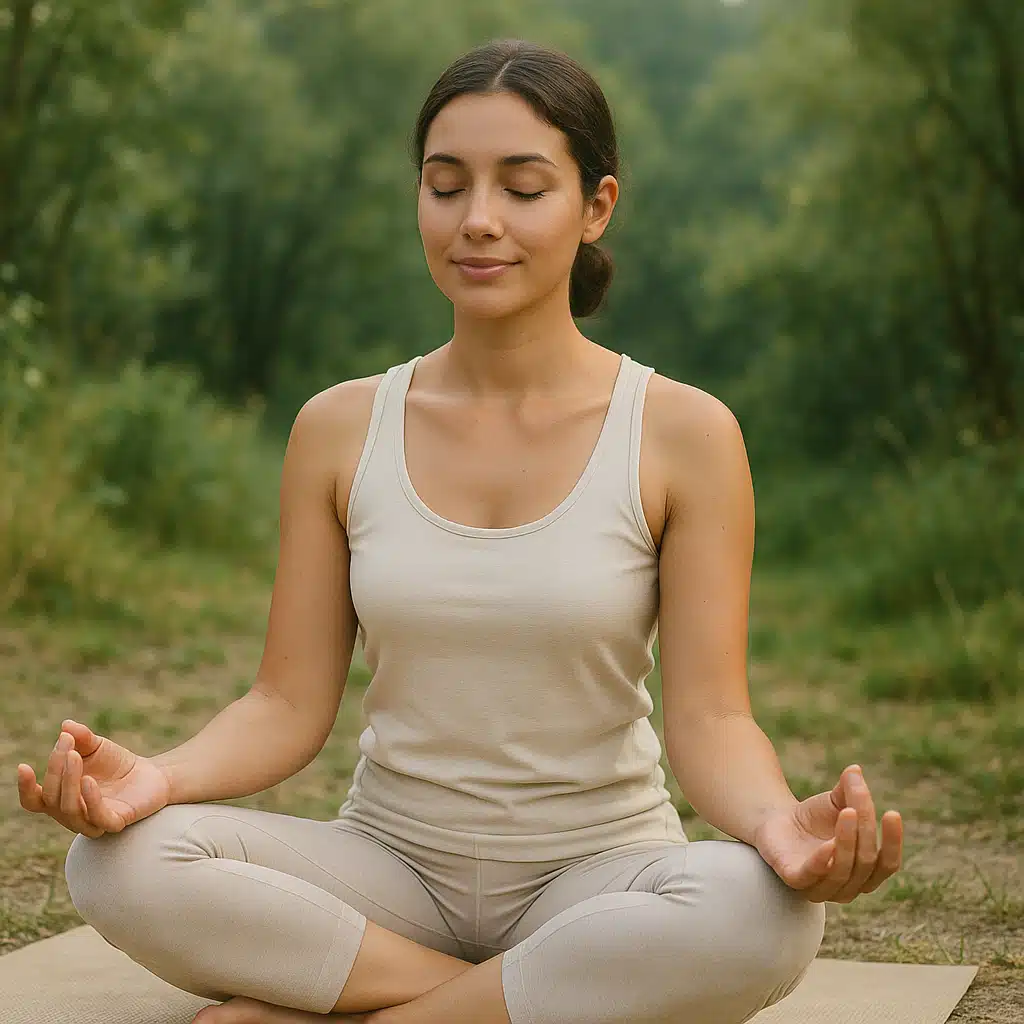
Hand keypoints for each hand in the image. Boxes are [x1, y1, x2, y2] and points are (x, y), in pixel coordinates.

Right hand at [17, 719, 170, 836]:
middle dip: (56, 769)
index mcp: (60, 798)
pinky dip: (90, 800)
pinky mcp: (115, 823)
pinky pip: (98, 817)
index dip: (26, 788)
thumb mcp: (97, 746)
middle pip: (52, 798)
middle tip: (66, 743)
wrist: (151, 774)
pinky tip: (88, 780)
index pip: (34, 801)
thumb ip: (82, 738)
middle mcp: (71, 814)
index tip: (23, 766)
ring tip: (74, 756)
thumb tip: (66, 725)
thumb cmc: (116, 763)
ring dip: (69, 781)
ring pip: (70, 809)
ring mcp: (92, 821)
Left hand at [752, 764, 902, 903]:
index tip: (892, 813)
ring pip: (842, 872)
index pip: (888, 864)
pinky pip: (811, 876)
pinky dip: (821, 862)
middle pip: (865, 863)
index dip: (893, 841)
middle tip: (855, 806)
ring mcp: (821, 887)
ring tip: (846, 813)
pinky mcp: (794, 881)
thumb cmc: (814, 817)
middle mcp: (848, 887)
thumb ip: (850, 790)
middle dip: (863, 832)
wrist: (776, 821)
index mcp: (865, 872)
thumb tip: (855, 770)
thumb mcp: (835, 801)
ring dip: (846, 843)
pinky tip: (827, 844)